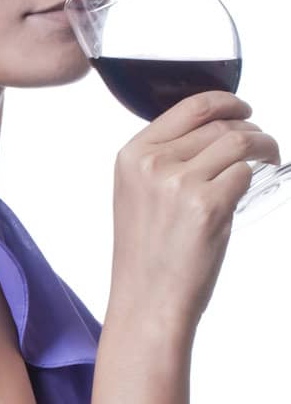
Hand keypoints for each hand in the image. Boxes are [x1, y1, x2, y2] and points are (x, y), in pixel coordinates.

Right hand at [111, 91, 280, 330]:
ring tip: (270, 158)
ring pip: (238, 143)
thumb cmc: (147, 257)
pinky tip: (250, 190)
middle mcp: (152, 164)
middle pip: (219, 125)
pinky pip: (245, 174)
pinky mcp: (207, 206)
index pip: (190, 107)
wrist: (148, 301)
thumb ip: (164, 160)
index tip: (244, 109)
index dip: (226, 102)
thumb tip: (215, 133)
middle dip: (250, 130)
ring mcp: (179, 184)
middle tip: (263, 146)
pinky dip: (253, 180)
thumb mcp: (138, 196)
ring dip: (264, 146)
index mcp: (132, 156)